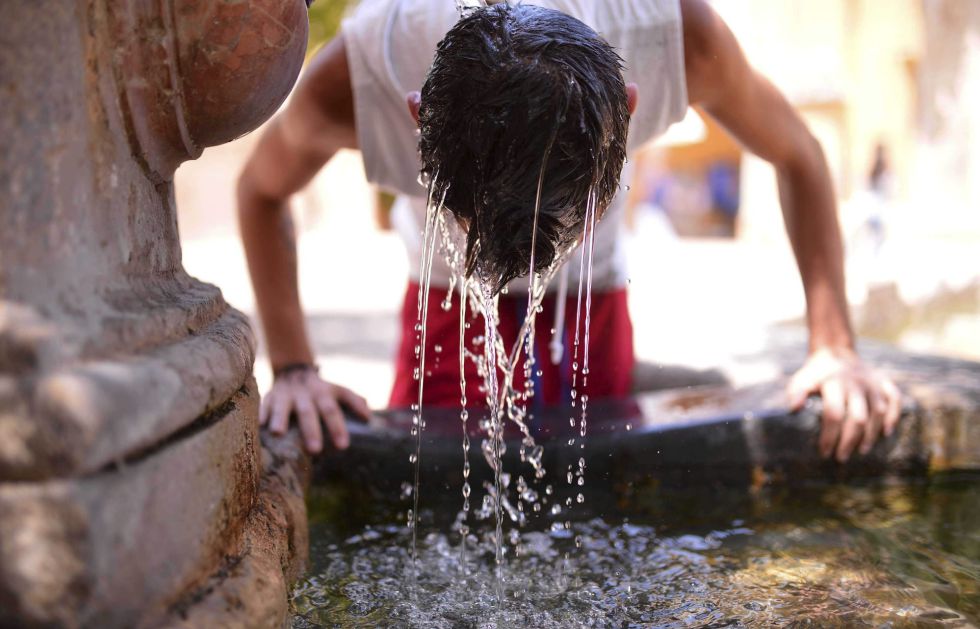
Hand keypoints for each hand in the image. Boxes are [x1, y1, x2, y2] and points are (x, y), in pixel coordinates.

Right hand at [260, 369, 370, 452]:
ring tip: (278, 432)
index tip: (343, 446)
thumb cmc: (320, 390)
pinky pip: (264, 404)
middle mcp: (305, 394)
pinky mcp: (269, 397)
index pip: (333, 410)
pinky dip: (262, 414)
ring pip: (283, 406)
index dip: (338, 427)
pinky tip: (260, 425)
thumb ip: (354, 401)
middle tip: (315, 450)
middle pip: (309, 412)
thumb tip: (369, 418)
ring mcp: (286, 394)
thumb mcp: (338, 390)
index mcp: (324, 393)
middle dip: (311, 430)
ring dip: (280, 418)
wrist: (294, 371)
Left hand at [788, 347, 901, 461]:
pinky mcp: (883, 381)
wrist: (835, 351)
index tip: (824, 452)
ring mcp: (871, 382)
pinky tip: (887, 432)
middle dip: (850, 440)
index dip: (829, 435)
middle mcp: (855, 383)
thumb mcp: (801, 379)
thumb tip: (793, 409)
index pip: (833, 414)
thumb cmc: (816, 373)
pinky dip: (893, 415)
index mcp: (834, 383)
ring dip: (871, 434)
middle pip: (857, 417)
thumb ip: (796, 392)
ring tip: (862, 450)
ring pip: (877, 411)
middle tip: (842, 457)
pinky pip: (894, 398)